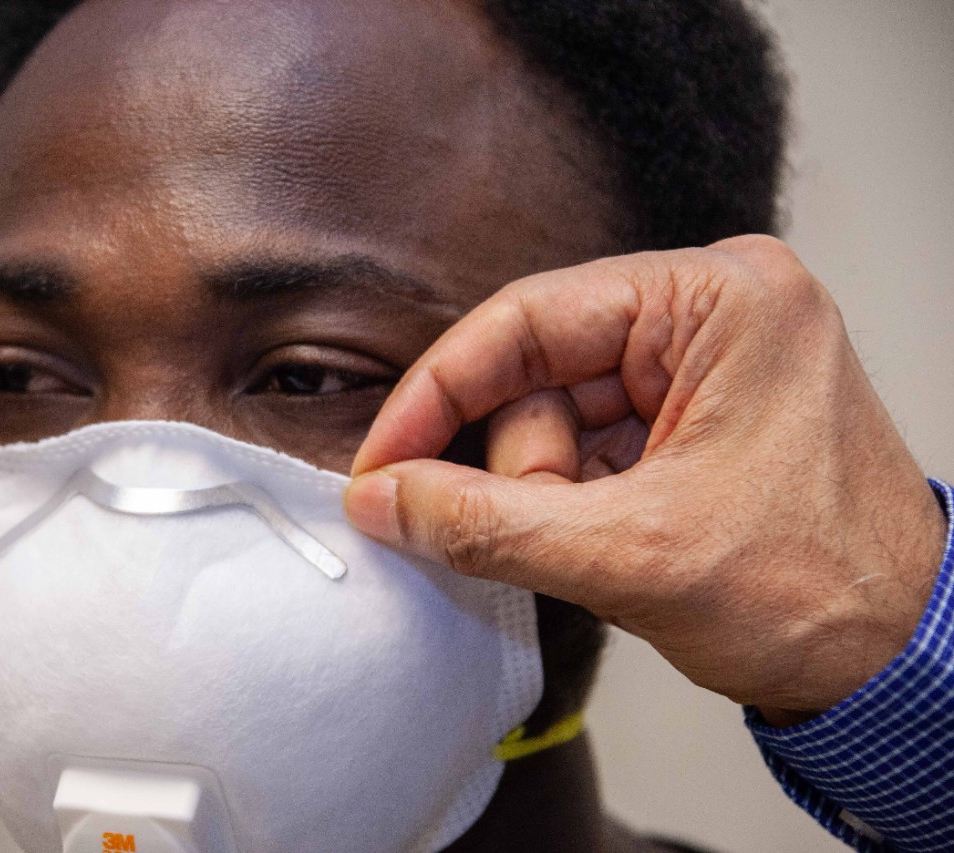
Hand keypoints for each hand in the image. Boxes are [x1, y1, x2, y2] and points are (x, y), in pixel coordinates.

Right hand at [344, 235, 947, 723]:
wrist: (897, 669)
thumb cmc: (818, 595)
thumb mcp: (629, 555)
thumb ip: (484, 522)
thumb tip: (381, 499)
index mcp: (719, 300)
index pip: (529, 318)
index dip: (439, 394)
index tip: (383, 460)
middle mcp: (712, 313)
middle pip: (538, 372)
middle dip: (524, 467)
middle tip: (540, 536)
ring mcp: (703, 366)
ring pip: (554, 416)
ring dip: (550, 494)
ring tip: (605, 551)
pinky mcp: (692, 418)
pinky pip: (586, 446)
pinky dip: (573, 502)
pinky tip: (609, 544)